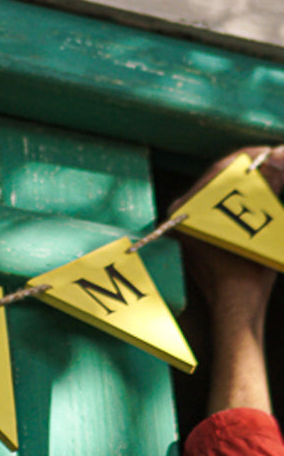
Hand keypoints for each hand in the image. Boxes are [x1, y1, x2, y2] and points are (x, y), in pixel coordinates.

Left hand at [170, 146, 283, 326]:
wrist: (236, 304)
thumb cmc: (248, 271)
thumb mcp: (264, 228)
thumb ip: (267, 192)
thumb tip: (272, 161)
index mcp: (186, 209)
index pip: (219, 171)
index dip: (248, 158)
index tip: (269, 150)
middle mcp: (180, 212)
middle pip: (218, 178)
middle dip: (249, 167)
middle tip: (274, 157)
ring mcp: (184, 222)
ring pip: (219, 190)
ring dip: (246, 180)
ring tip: (271, 172)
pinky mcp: (194, 232)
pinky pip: (217, 206)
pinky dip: (239, 197)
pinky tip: (261, 191)